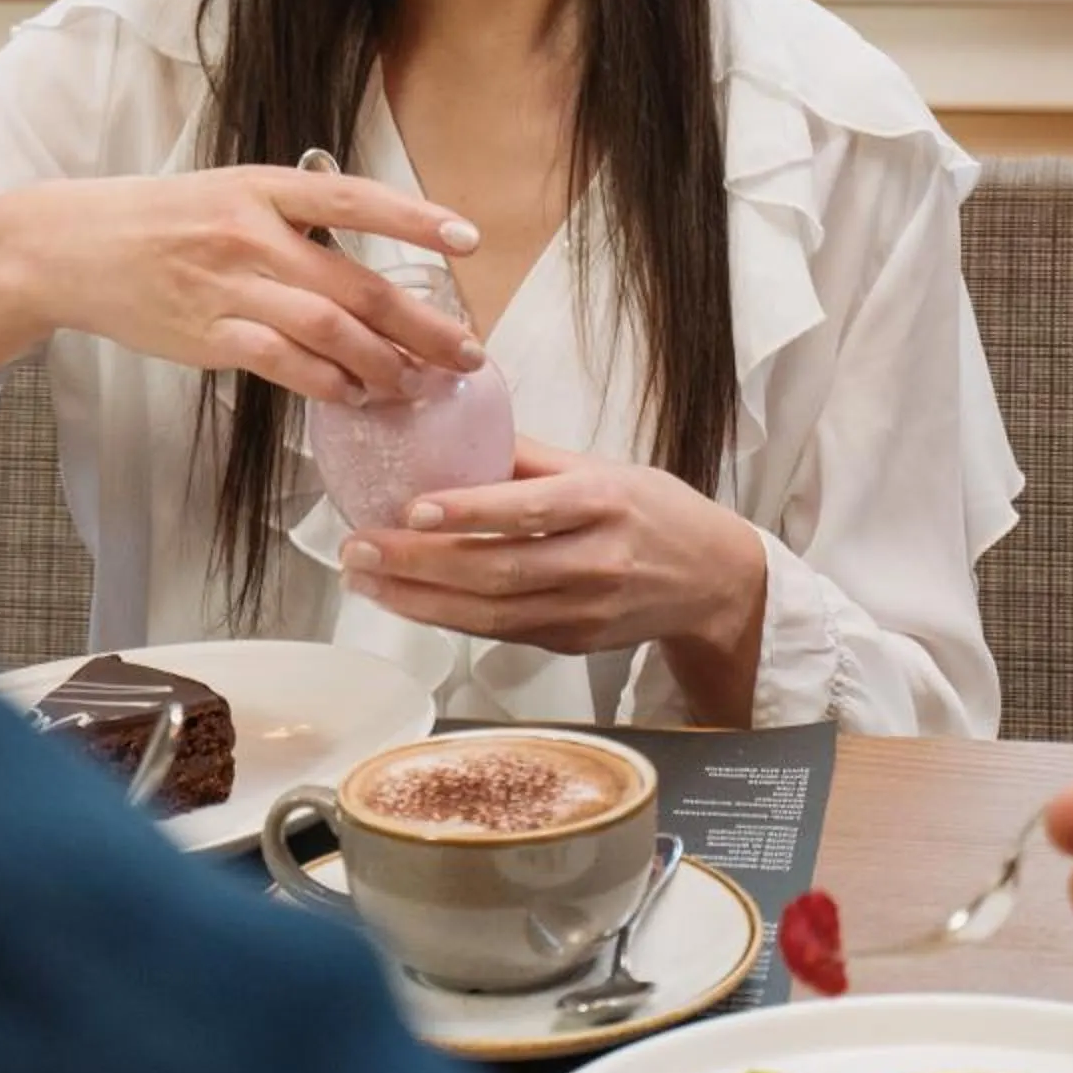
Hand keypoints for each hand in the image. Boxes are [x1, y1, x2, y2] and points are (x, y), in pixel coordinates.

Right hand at [7, 168, 483, 403]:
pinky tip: (353, 397)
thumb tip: (357, 259)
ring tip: (415, 385)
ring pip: (326, 329)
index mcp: (261, 188)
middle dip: (421, 324)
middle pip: (355, 283)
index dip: (415, 219)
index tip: (467, 240)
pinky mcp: (204, 334)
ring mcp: (226, 285)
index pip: (353, 198)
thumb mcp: (227, 194)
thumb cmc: (158, 222)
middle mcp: (250, 233)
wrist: (71, 247)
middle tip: (465, 353)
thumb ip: (290, 219)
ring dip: (381, 363)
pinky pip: (280, 363)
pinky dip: (325, 384)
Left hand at [335, 437, 766, 677]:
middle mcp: (596, 561)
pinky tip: (405, 600)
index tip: (414, 505)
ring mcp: (583, 610)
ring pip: (490, 612)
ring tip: (365, 577)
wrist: (714, 581)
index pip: (531, 509)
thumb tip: (454, 430)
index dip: (472, 511)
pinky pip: (499, 631)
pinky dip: (447, 618)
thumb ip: (531, 459)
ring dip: (419, 599)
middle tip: (358, 548)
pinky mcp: (571, 641)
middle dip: (419, 563)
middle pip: (498, 571)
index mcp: (604, 503)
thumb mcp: (604, 468)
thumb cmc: (653, 512)